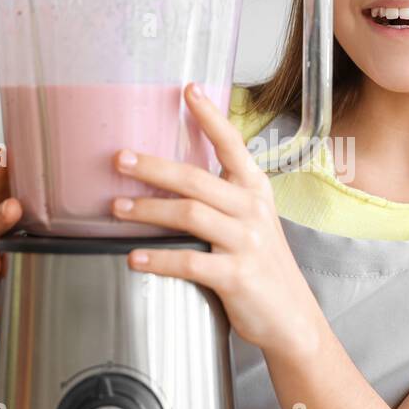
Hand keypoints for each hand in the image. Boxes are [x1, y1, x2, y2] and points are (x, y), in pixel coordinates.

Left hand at [111, 82, 320, 358]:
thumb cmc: (262, 267)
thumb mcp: (251, 223)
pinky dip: (158, 260)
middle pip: (196, 178)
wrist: (291, 317)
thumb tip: (171, 178)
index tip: (187, 90)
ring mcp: (246, 242)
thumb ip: (221, 199)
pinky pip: (190, 262)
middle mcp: (252, 210)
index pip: (233, 144)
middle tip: (120, 159)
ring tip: (117, 209)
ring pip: (190, 215)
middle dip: (154, 167)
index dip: (210, 116)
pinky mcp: (237, 276)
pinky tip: (134, 258)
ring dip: (148, 210)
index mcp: (255, 191)